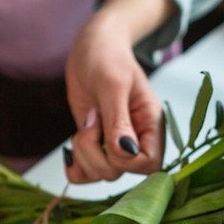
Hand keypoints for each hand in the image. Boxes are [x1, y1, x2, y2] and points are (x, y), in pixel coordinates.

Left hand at [64, 0, 175, 182]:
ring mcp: (115, 145)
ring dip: (84, 154)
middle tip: (92, 119)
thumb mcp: (113, 84)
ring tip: (86, 121)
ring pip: (102, 174)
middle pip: (121, 172)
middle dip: (97, 151)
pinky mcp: (96, 146)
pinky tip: (71, 149)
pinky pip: (87, 174)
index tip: (108, 132)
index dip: (125, 159)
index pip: (149, 165)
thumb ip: (119, 120)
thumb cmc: (107, 57)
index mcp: (152, 125)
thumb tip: (126, 152)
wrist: (90, 48)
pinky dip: (75, 167)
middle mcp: (137, 140)